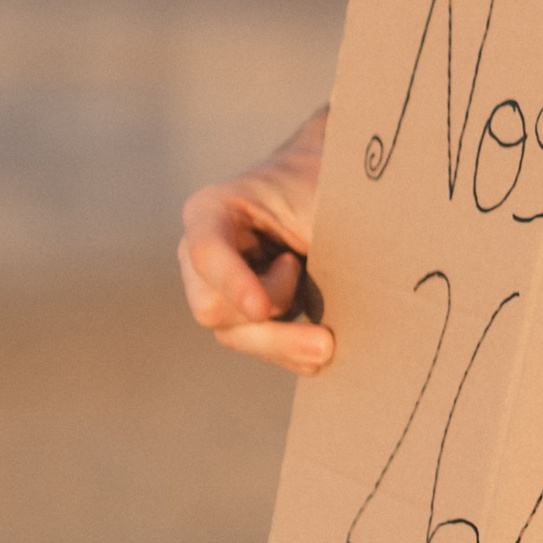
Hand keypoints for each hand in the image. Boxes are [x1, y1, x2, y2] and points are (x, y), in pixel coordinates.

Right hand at [178, 104, 334, 372]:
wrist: (319, 186)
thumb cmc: (316, 184)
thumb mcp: (318, 200)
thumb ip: (316, 240)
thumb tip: (340, 296)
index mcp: (211, 212)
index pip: (207, 252)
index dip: (232, 283)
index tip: (262, 309)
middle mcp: (203, 255)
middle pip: (212, 308)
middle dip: (269, 328)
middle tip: (326, 339)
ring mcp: (218, 287)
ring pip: (235, 335)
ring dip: (285, 344)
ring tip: (329, 340)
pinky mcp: (242, 313)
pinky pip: (256, 346)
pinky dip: (289, 354)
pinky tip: (317, 358)